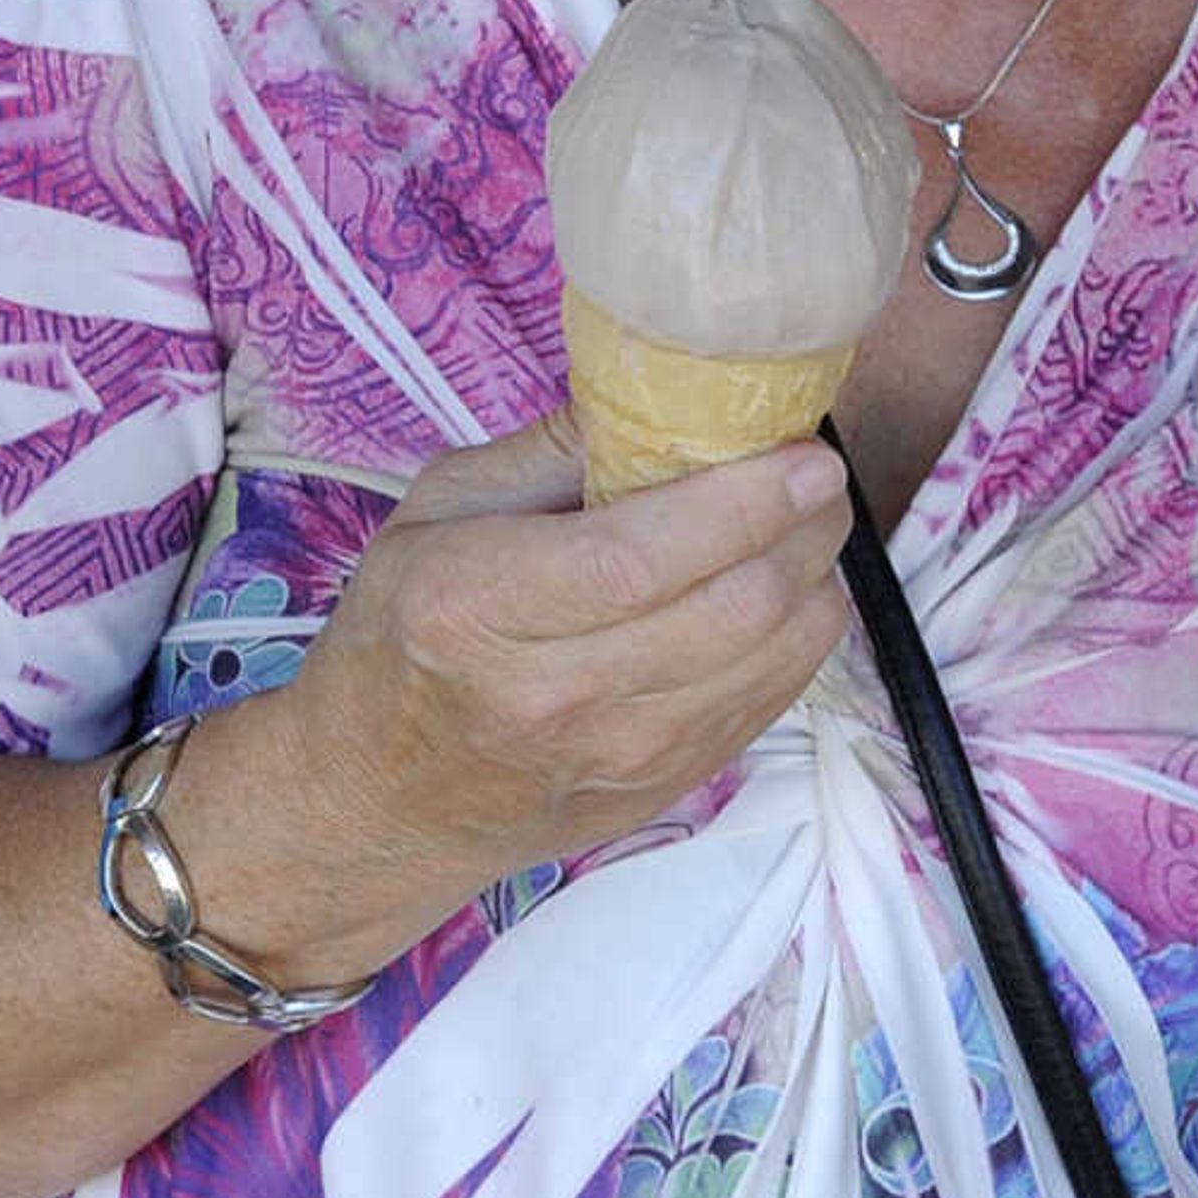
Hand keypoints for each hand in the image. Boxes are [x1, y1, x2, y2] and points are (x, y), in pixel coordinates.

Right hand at [284, 414, 856, 891]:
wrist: (378, 802)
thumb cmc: (402, 636)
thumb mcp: (436, 513)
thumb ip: (547, 449)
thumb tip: (659, 395)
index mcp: (481, 605)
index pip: (642, 558)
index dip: (744, 503)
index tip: (803, 454)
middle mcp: (556, 692)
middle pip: (731, 608)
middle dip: (804, 529)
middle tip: (819, 475)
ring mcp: (617, 754)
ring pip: (771, 658)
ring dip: (815, 580)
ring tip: (808, 526)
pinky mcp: (662, 788)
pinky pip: (770, 703)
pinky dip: (798, 638)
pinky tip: (786, 592)